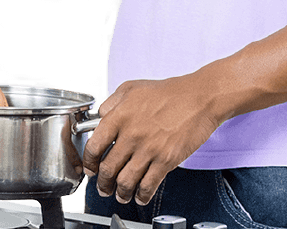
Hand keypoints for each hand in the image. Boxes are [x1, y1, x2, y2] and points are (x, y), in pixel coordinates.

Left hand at [82, 73, 222, 206]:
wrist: (197, 98)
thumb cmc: (168, 92)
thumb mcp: (131, 88)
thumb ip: (112, 103)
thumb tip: (100, 117)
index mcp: (119, 117)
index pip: (94, 146)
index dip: (89, 162)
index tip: (90, 168)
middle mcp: (131, 135)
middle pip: (108, 168)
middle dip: (103, 183)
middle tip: (103, 187)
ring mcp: (148, 150)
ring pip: (126, 181)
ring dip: (121, 192)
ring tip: (120, 195)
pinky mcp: (166, 160)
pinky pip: (149, 184)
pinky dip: (142, 195)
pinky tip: (140, 197)